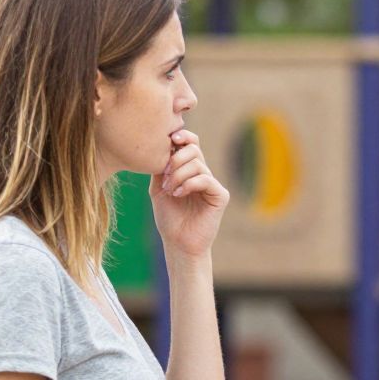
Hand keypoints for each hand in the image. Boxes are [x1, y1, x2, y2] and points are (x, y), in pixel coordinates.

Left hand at [151, 129, 229, 256]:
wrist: (178, 243)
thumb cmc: (169, 218)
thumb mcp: (158, 188)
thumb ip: (160, 167)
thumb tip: (160, 145)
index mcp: (190, 170)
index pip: (190, 143)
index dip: (182, 136)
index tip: (169, 139)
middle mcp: (203, 174)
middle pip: (193, 149)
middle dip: (175, 160)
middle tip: (165, 177)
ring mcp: (213, 184)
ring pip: (197, 163)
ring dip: (179, 175)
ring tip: (170, 190)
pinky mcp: (220, 196)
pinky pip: (205, 179)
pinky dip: (189, 184)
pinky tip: (179, 194)